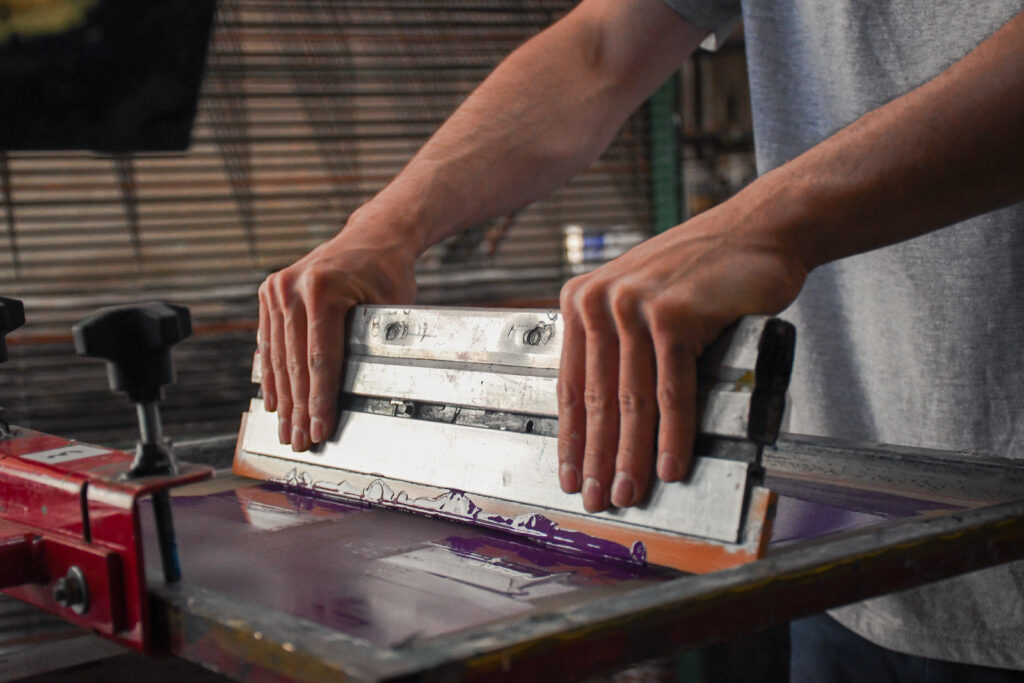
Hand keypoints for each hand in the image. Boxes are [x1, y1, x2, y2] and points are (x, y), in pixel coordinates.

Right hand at [257, 215, 417, 450]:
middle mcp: (292, 288)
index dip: (319, 400)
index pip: (320, 359)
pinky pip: (269, 343)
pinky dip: (272, 375)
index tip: (319, 431)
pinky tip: (274, 402)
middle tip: (299, 443)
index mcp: (323, 289)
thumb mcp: (391, 308)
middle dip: (299, 409)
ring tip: (286, 432)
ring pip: (278, 357)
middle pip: (296, 363)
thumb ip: (374, 343)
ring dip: (283, 399)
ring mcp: (276, 289)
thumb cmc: (388, 273)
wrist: (371, 237)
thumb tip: (363, 391)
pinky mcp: (269, 293)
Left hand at [556, 193, 807, 511]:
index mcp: (582, 300)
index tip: (571, 473)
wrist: (759, 232)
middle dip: (597, 457)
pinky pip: (672, 391)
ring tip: (630, 491)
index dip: (572, 437)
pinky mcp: (673, 316)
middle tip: (599, 497)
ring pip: (632, 400)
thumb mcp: (643, 301)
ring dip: (631, 456)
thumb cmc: (704, 273)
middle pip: (598, 398)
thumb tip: (608, 419)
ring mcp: (634, 306)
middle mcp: (600, 301)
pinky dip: (672, 435)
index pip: (573, 384)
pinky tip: (671, 466)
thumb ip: (618, 344)